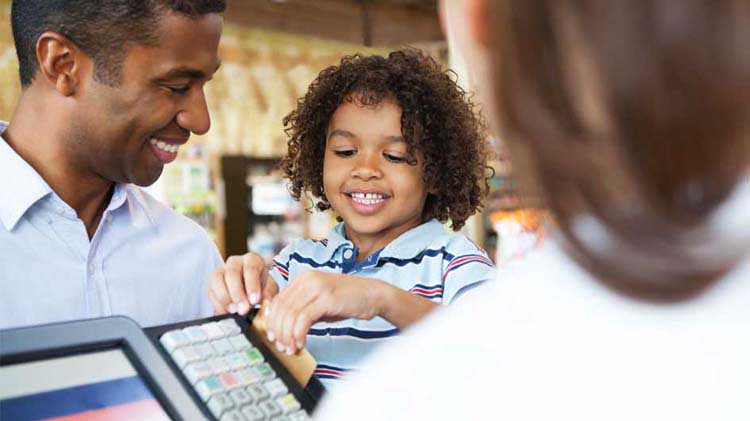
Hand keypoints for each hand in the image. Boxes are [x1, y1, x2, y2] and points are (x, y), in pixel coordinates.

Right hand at [209, 253, 278, 315]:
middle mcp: (235, 262)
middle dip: (237, 293)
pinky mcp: (212, 283)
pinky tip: (226, 313)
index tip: (254, 300)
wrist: (249, 293)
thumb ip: (268, 293)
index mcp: (252, 260)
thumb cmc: (261, 288)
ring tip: (233, 311)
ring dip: (225, 297)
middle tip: (243, 309)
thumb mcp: (269, 289)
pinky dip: (218, 303)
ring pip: (218, 279)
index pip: (251, 268)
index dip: (252, 284)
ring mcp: (222, 270)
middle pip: (232, 273)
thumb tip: (266, 301)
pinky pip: (211, 291)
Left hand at [265, 270, 383, 354]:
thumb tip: (284, 329)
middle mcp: (307, 279)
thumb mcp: (320, 303)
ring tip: (291, 348)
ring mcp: (316, 287)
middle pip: (281, 308)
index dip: (273, 322)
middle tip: (281, 347)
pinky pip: (304, 318)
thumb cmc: (348, 300)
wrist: (373, 294)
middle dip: (278, 331)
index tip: (274, 338)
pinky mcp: (326, 297)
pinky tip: (301, 343)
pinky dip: (298, 334)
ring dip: (288, 335)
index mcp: (303, 279)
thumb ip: (302, 311)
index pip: (278, 301)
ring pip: (290, 314)